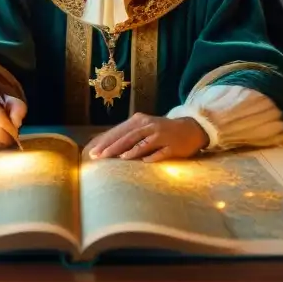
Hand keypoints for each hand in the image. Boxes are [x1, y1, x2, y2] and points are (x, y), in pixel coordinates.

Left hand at [86, 113, 209, 161]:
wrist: (190, 129)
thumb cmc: (161, 131)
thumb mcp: (143, 128)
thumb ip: (127, 135)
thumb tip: (103, 144)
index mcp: (139, 120)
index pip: (118, 131)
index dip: (105, 141)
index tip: (92, 152)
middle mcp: (149, 125)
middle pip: (127, 136)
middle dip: (112, 147)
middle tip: (99, 157)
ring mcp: (161, 135)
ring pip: (141, 142)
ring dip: (129, 150)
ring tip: (116, 157)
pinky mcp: (172, 145)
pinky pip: (159, 151)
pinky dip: (150, 155)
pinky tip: (143, 161)